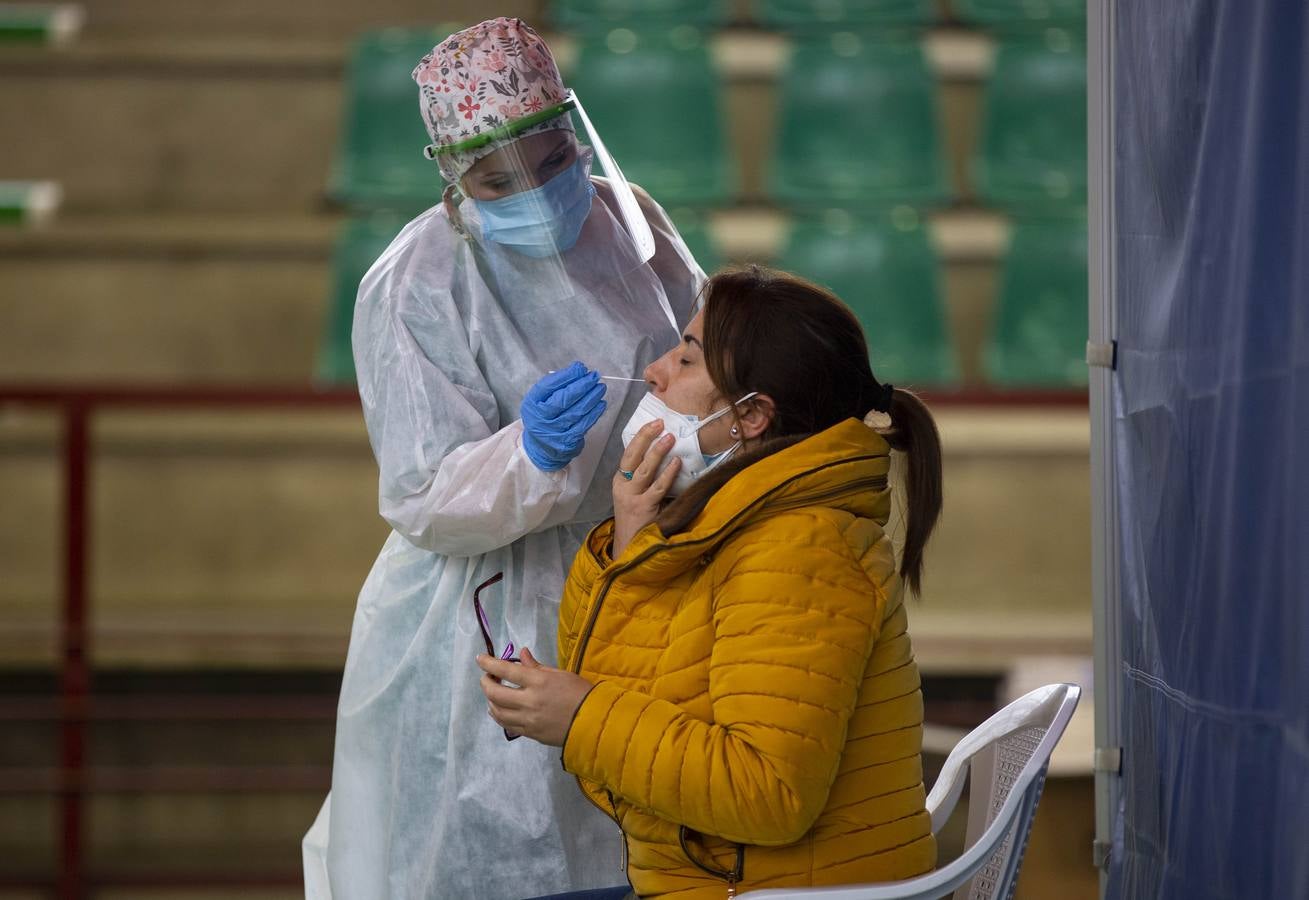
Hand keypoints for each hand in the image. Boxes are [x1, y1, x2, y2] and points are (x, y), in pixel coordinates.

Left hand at [478, 648, 593, 746]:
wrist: (593, 722)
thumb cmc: (580, 692)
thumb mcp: (560, 674)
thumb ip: (536, 666)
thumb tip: (521, 654)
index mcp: (538, 682)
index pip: (506, 670)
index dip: (489, 663)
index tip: (480, 659)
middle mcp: (529, 701)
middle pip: (495, 693)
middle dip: (486, 683)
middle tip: (487, 677)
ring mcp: (528, 720)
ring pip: (497, 711)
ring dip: (490, 700)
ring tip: (492, 694)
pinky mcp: (530, 734)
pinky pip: (507, 725)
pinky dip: (499, 715)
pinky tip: (500, 710)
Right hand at [520, 362, 606, 471]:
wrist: (541, 447)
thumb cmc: (544, 416)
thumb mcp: (541, 399)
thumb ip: (556, 385)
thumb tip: (579, 371)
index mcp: (532, 404)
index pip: (548, 386)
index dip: (566, 376)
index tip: (580, 368)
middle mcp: (540, 419)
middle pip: (563, 399)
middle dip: (582, 385)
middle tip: (594, 376)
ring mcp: (554, 432)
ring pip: (576, 412)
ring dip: (592, 398)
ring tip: (600, 388)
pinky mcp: (567, 442)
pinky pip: (584, 425)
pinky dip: (594, 413)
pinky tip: (601, 404)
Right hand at [612, 420, 678, 556]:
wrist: (628, 548)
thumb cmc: (635, 519)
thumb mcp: (632, 495)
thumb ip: (642, 478)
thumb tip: (661, 453)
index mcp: (619, 481)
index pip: (628, 454)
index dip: (641, 437)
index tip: (654, 423)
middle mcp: (623, 487)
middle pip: (633, 456)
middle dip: (646, 437)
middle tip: (660, 423)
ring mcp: (633, 498)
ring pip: (645, 469)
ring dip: (657, 452)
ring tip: (669, 437)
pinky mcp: (645, 508)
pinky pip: (658, 487)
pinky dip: (668, 473)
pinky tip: (677, 463)